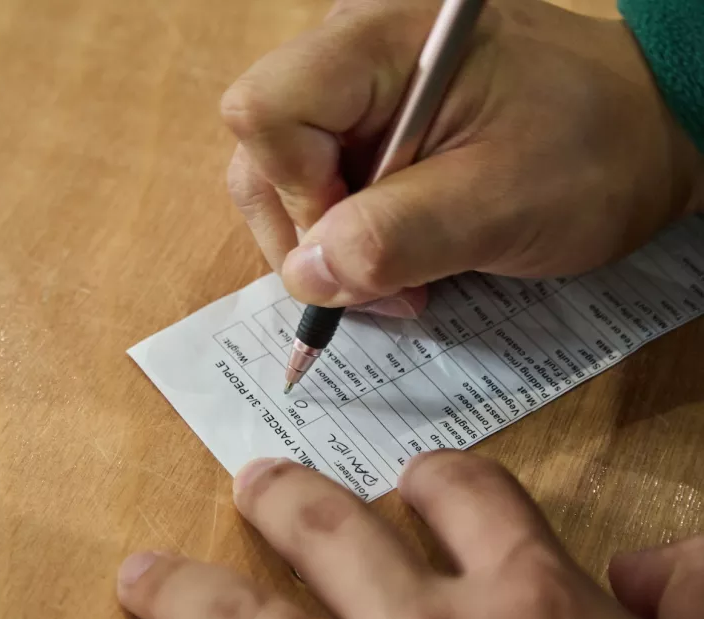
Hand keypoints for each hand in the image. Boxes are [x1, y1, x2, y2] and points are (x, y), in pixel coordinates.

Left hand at [98, 452, 703, 618]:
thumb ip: (683, 603)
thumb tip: (646, 568)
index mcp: (532, 605)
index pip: (465, 496)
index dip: (435, 479)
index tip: (412, 484)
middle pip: (329, 536)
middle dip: (281, 501)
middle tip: (248, 484)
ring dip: (182, 598)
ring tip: (139, 579)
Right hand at [223, 0, 703, 312]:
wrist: (648, 130)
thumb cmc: (593, 154)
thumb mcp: (499, 207)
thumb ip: (394, 238)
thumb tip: (306, 273)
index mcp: (383, 41)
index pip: (267, 110)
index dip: (295, 191)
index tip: (358, 243)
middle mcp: (352, 48)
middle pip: (263, 151)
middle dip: (309, 235)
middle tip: (379, 284)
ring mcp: (356, 83)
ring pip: (280, 175)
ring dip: (328, 245)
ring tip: (397, 279)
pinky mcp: (368, 117)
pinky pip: (318, 182)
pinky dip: (347, 234)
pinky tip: (399, 253)